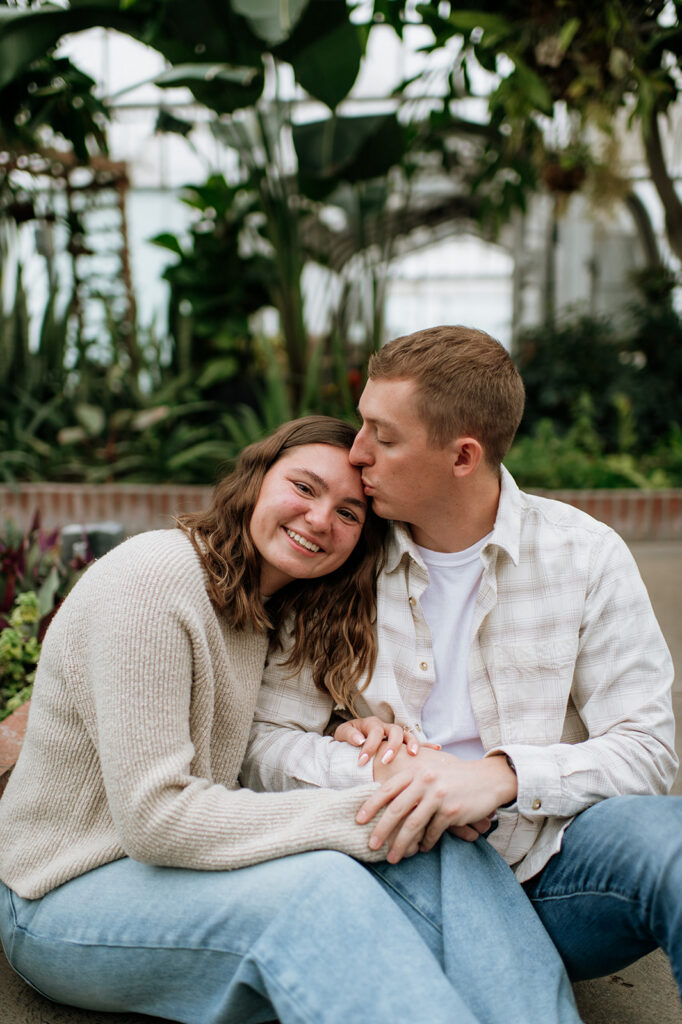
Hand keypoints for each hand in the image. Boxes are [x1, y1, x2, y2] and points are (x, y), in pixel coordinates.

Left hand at [334, 715, 419, 766]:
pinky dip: (426, 745)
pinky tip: (436, 749)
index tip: (362, 762)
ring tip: (413, 755)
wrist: (350, 740)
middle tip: (386, 760)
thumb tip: (359, 740)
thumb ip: (349, 735)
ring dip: (411, 744)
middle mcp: (385, 727)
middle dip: (392, 746)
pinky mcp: (402, 743)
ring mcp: (395, 734)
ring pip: (407, 735)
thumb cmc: (347, 739)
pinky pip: (416, 742)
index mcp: (371, 724)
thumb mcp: (342, 734)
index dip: (368, 747)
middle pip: (394, 731)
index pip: (373, 732)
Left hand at [356, 746, 516, 862]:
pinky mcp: (451, 810)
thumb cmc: (454, 779)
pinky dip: (426, 843)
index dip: (371, 805)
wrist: (487, 779)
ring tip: (393, 857)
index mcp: (416, 772)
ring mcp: (438, 795)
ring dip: (401, 844)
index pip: (387, 789)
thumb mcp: (430, 775)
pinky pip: (432, 832)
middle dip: (382, 830)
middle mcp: (424, 781)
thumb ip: (411, 786)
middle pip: (396, 809)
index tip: (358, 820)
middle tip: (371, 845)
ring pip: (412, 825)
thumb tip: (387, 807)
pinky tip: (423, 849)